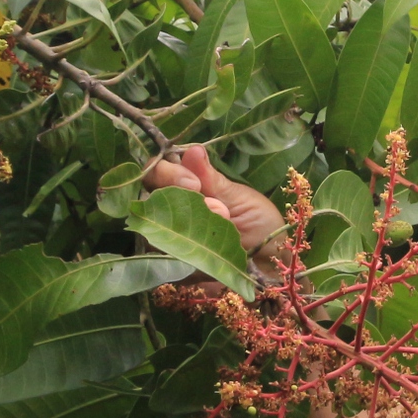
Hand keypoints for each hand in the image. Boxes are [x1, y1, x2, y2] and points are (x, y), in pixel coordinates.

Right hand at [141, 145, 285, 263]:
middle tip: (213, 206)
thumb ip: (210, 178)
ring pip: (151, 228)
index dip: (166, 173)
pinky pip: (162, 257)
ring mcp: (168, 240)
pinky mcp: (172, 267)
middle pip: (145, 197)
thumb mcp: (239, 198)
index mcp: (186, 188)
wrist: (272, 267)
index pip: (155, 172)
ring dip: (188, 225)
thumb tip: (192, 150)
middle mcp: (171, 212)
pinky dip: (189, 251)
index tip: (194, 182)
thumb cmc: (260, 227)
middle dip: (176, 198)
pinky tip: (211, 251)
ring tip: (224, 225)